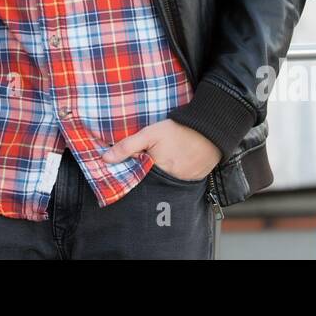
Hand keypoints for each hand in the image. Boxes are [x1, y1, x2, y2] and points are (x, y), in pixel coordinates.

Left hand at [102, 119, 221, 181]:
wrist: (210, 130)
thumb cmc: (179, 130)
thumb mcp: (150, 133)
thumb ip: (128, 146)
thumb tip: (105, 159)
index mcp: (156, 170)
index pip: (136, 179)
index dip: (129, 175)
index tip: (121, 171)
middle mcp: (169, 181)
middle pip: (150, 184)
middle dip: (143, 178)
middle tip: (142, 166)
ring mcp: (182, 183)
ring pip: (164, 185)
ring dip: (158, 179)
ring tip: (157, 165)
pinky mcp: (194, 181)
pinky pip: (178, 184)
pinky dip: (173, 177)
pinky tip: (172, 166)